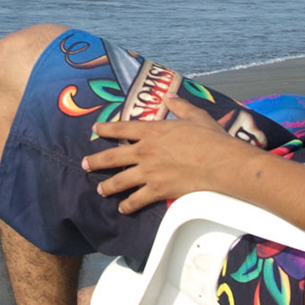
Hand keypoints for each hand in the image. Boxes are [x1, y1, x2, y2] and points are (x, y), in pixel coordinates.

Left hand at [82, 94, 254, 213]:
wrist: (219, 163)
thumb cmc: (210, 138)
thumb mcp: (195, 115)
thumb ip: (179, 105)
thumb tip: (169, 96)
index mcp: (152, 131)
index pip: (122, 128)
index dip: (106, 129)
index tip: (95, 130)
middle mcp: (145, 151)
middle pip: (112, 156)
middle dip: (96, 161)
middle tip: (85, 164)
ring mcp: (149, 172)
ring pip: (120, 180)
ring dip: (108, 186)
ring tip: (101, 190)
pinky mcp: (157, 190)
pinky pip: (137, 199)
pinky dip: (128, 205)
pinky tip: (123, 208)